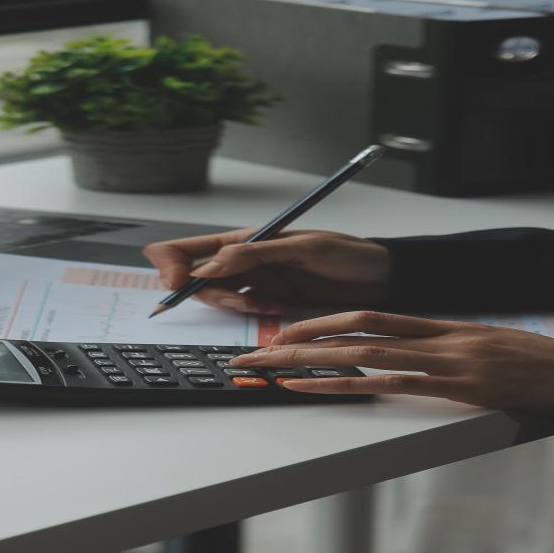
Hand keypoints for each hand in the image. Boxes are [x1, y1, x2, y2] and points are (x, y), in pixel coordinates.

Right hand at [142, 229, 389, 314]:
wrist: (380, 276)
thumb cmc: (348, 253)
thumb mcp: (303, 247)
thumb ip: (255, 253)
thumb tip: (211, 265)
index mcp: (244, 238)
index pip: (187, 248)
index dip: (172, 266)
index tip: (179, 285)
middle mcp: (243, 259)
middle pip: (196, 278)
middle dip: (210, 294)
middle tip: (242, 301)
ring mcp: (254, 281)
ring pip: (219, 297)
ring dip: (234, 305)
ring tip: (266, 304)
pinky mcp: (269, 300)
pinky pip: (244, 311)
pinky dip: (253, 314)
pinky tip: (277, 309)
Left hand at [229, 310, 553, 417]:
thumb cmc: (546, 369)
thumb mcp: (493, 350)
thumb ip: (452, 352)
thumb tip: (418, 361)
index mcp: (445, 325)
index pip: (372, 315)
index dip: (326, 321)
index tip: (289, 331)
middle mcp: (439, 335)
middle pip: (353, 328)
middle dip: (299, 338)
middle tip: (256, 351)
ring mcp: (448, 358)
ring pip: (362, 351)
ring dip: (309, 361)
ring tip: (268, 368)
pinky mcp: (460, 384)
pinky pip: (390, 382)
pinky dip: (346, 387)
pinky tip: (315, 391)